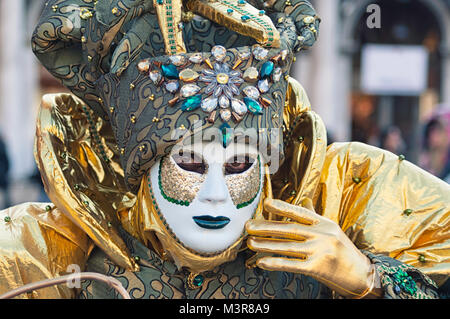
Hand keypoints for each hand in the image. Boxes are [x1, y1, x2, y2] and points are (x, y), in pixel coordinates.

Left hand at [246, 198, 381, 297]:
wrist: (361, 275)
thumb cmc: (342, 251)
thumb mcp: (331, 230)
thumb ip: (314, 217)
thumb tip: (304, 200)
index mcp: (325, 223)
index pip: (300, 212)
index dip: (282, 207)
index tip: (265, 203)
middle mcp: (323, 235)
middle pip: (290, 229)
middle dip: (266, 227)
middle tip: (248, 226)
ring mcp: (321, 251)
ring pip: (287, 246)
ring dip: (266, 245)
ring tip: (250, 243)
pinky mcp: (318, 268)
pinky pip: (292, 264)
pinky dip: (275, 263)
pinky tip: (262, 262)